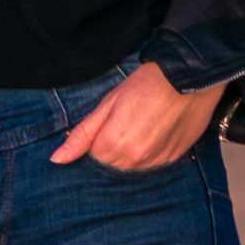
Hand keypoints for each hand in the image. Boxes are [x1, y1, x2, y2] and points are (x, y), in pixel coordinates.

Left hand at [50, 61, 222, 171]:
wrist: (188, 77)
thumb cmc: (146, 84)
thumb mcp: (108, 104)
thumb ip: (82, 135)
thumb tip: (57, 159)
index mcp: (112, 144)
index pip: (93, 158)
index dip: (97, 140)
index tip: (109, 123)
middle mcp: (133, 159)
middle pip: (112, 165)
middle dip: (112, 148)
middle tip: (127, 121)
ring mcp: (155, 161)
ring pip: (132, 167)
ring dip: (132, 152)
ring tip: (143, 124)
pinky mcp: (173, 159)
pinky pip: (153, 164)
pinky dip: (150, 152)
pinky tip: (156, 131)